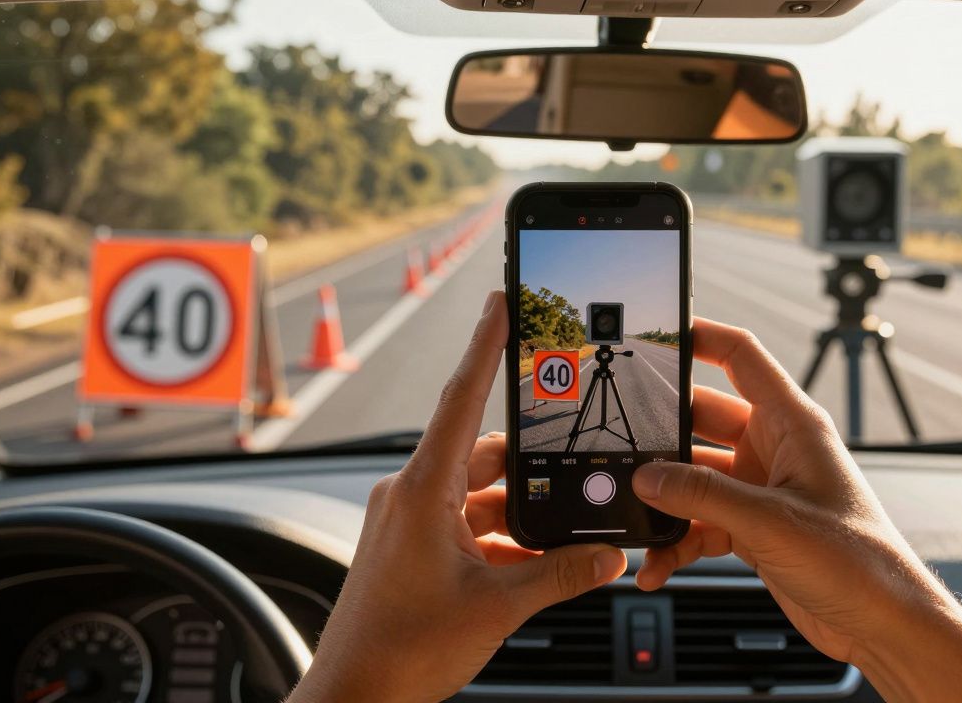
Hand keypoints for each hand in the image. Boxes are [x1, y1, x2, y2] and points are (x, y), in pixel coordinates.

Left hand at [290, 292, 626, 702]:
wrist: (354, 697)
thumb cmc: (401, 651)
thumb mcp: (496, 608)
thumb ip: (558, 575)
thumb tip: (607, 555)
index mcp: (421, 490)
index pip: (462, 398)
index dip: (486, 344)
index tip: (502, 300)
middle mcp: (410, 494)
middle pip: (484, 454)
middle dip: (532, 464)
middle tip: (575, 455)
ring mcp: (408, 522)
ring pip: (479, 494)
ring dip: (519, 511)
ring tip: (565, 531)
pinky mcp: (411, 548)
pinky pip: (466, 524)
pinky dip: (501, 537)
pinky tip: (536, 560)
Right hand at [631, 318, 961, 701]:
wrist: (883, 625)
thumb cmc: (859, 562)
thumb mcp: (772, 521)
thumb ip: (704, 495)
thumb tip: (648, 476)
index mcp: (792, 424)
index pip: (739, 357)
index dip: (698, 337)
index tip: (653, 334)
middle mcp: (775, 449)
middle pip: (701, 421)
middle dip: (661, 439)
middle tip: (620, 449)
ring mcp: (761, 489)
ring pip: (694, 478)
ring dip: (665, 501)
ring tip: (635, 519)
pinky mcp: (752, 528)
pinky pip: (700, 522)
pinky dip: (676, 542)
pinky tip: (657, 565)